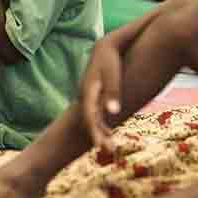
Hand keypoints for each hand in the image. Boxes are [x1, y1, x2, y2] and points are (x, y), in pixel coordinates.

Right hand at [80, 38, 123, 153]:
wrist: (105, 47)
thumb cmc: (111, 60)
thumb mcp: (113, 75)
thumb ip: (113, 93)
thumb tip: (113, 113)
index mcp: (88, 92)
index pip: (88, 116)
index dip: (93, 131)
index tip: (99, 146)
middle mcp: (85, 96)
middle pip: (89, 120)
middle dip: (97, 136)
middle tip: (108, 151)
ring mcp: (88, 97)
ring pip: (92, 119)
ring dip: (100, 132)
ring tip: (111, 148)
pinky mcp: (94, 96)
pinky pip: (95, 114)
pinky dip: (101, 125)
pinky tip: (109, 134)